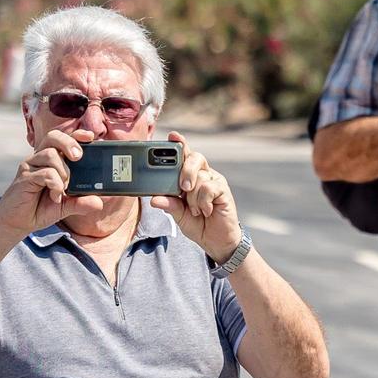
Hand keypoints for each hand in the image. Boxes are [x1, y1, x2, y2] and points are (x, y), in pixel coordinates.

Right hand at [0, 127, 104, 238]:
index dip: (77, 135)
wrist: (17, 222)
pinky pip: (45, 173)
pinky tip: (55, 196)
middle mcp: (40, 159)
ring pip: (50, 154)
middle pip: (54, 136)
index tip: (90, 137)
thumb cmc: (40, 209)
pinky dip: (55, 184)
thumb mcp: (66, 206)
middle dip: (69, 143)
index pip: (63, 139)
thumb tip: (99, 202)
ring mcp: (31, 166)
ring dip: (63, 172)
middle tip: (78, 158)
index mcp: (51, 160)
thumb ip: (81, 202)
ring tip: (63, 188)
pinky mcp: (25, 177)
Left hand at [149, 132, 242, 263]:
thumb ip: (169, 205)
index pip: (183, 156)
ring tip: (196, 210)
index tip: (172, 136)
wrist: (217, 241)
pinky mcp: (223, 190)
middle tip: (183, 188)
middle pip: (195, 158)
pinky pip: (209, 188)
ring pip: (200, 177)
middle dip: (186, 170)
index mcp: (189, 177)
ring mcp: (214, 181)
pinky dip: (204, 201)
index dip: (179, 144)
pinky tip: (206, 211)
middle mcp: (202, 174)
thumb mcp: (179, 216)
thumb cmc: (198, 224)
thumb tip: (154, 199)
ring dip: (194, 197)